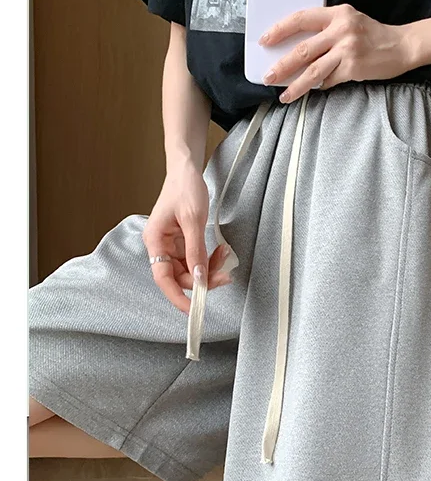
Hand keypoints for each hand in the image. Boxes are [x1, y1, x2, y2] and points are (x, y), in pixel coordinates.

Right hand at [142, 163, 231, 313]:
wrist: (186, 170)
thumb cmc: (184, 188)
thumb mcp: (193, 220)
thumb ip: (196, 251)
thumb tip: (199, 279)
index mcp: (155, 241)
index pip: (163, 278)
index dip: (177, 296)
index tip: (193, 309)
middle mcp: (161, 247)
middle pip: (181, 276)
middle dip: (203, 279)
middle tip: (226, 275)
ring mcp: (172, 246)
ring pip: (192, 270)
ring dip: (210, 269)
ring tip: (225, 257)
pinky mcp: (183, 243)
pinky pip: (197, 259)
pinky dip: (210, 259)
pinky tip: (222, 251)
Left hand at [259, 4, 416, 102]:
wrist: (402, 46)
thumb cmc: (374, 35)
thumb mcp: (350, 21)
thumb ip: (327, 28)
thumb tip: (299, 48)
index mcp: (337, 13)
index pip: (301, 19)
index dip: (280, 29)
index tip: (265, 40)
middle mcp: (340, 29)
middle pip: (303, 49)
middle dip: (282, 65)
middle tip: (268, 75)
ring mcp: (347, 49)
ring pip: (313, 70)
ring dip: (296, 84)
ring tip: (284, 95)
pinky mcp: (354, 67)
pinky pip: (330, 80)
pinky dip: (321, 86)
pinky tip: (314, 91)